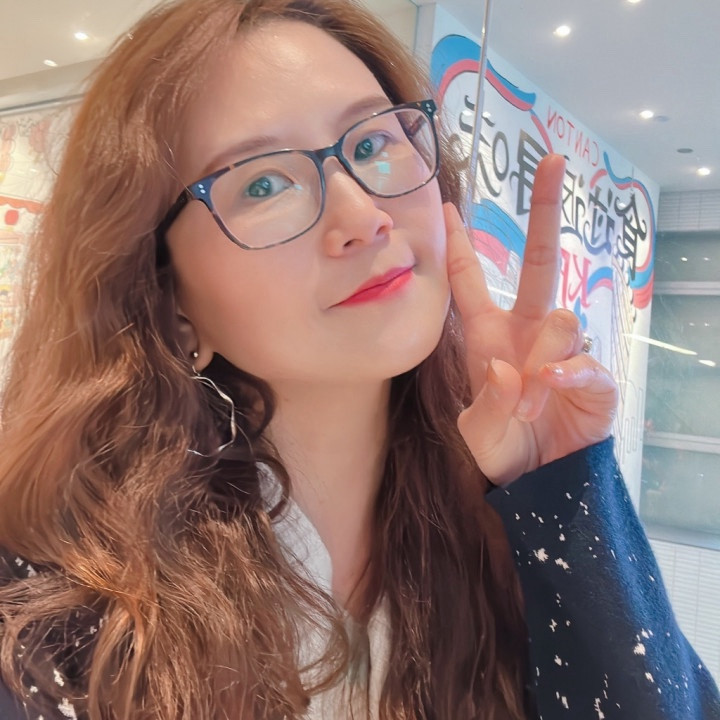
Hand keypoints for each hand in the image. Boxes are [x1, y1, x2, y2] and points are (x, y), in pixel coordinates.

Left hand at [445, 154, 617, 485]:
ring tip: (528, 406)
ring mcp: (564, 351)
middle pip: (540, 263)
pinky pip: (583, 362)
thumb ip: (489, 402)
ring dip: (542, 361)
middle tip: (553, 164)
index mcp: (489, 338)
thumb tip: (510, 368)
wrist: (536, 483)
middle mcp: (528, 333)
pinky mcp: (593, 378)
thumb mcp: (478, 431)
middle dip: (545, 213)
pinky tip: (553, 386)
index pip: (471, 284)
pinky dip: (567, 374)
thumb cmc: (501, 448)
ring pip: (561, 318)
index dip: (459, 247)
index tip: (448, 208)